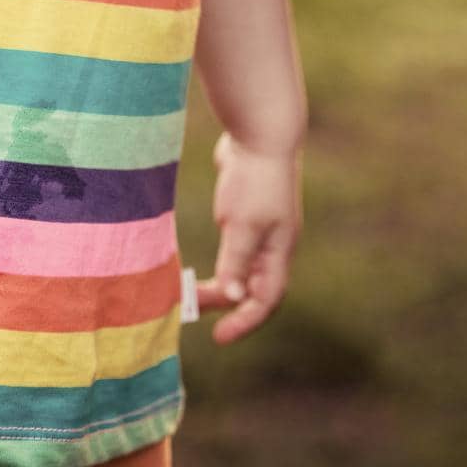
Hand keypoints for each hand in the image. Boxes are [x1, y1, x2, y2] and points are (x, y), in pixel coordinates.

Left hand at [195, 130, 302, 343]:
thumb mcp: (242, 224)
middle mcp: (273, 244)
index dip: (245, 321)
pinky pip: (231, 246)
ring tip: (187, 290)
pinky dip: (217, 259)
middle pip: (253, 287)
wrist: (259, 131)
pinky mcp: (245, 210)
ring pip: (240, 268)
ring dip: (218, 283)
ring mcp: (260, 227)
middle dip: (225, 303)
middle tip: (189, 309)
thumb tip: (233, 296)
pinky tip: (196, 259)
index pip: (267, 299)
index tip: (218, 335)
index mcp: (279, 251)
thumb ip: (236, 261)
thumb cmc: (255, 179)